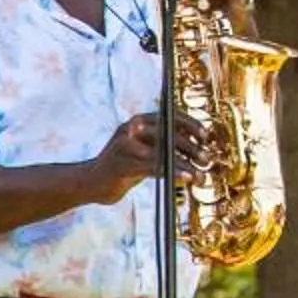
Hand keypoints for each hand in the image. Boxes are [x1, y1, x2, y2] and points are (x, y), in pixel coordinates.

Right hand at [91, 113, 206, 200]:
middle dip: (191, 147)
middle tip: (206, 160)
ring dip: (184, 164)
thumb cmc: (125, 166)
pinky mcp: (121, 165)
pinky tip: (185, 178)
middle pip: (168, 133)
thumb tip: (200, 146)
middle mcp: (131, 128)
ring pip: (161, 152)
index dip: (191, 125)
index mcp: (139, 120)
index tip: (206, 137)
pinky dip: (172, 172)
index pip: (170, 115)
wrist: (90, 182)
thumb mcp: (147, 150)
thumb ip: (167, 144)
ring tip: (199, 175)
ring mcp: (124, 146)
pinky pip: (152, 167)